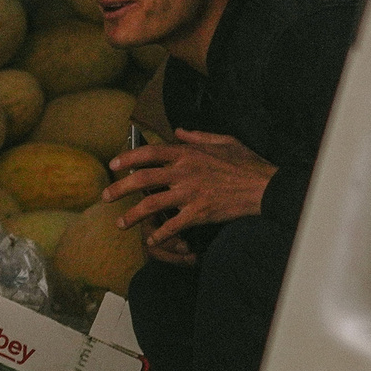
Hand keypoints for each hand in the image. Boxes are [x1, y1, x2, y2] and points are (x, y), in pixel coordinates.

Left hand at [103, 129, 273, 248]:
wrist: (266, 187)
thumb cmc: (247, 162)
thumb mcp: (223, 140)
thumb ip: (197, 136)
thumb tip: (178, 131)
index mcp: (187, 153)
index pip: (149, 152)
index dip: (127, 157)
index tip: (113, 164)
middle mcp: (184, 172)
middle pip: (141, 179)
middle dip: (118, 188)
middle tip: (104, 196)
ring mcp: (190, 194)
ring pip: (151, 205)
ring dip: (131, 215)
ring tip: (120, 222)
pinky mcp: (199, 213)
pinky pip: (173, 225)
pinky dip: (160, 234)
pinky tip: (151, 240)